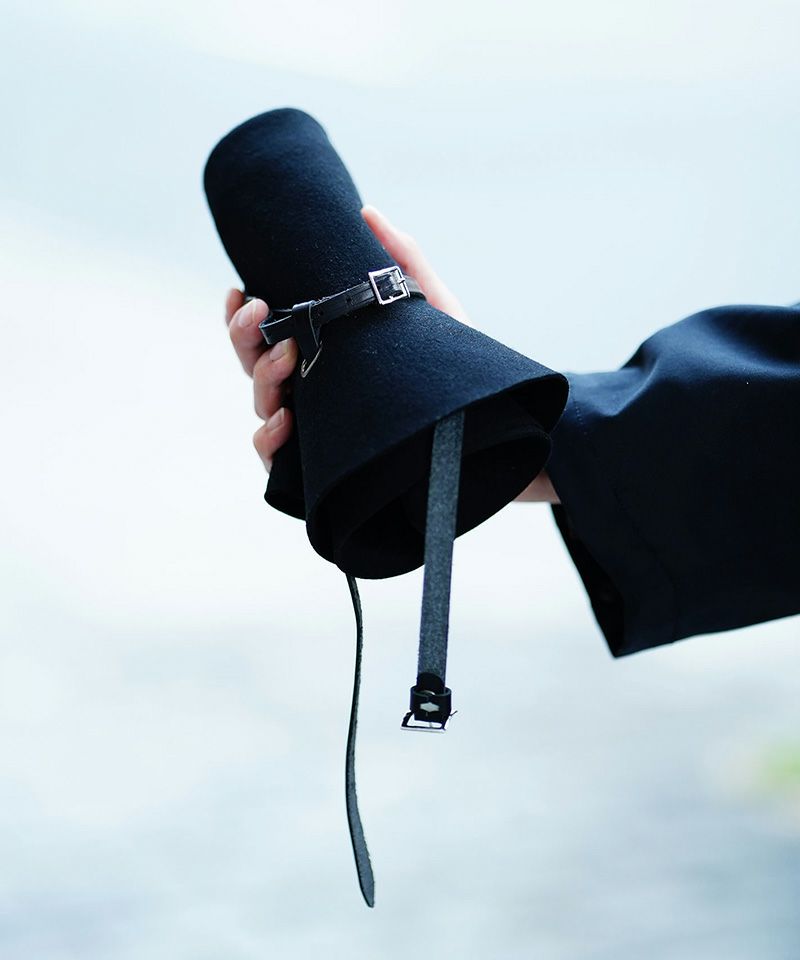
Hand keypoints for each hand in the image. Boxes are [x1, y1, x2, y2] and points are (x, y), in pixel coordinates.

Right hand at [225, 204, 557, 503]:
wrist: (491, 423)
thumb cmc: (456, 369)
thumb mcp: (434, 309)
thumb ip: (403, 260)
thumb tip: (368, 212)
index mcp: (328, 353)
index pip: (270, 333)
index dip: (244, 314)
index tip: (242, 289)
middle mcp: (315, 390)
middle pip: (255, 365)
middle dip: (245, 336)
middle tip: (261, 313)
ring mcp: (318, 428)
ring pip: (262, 405)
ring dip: (262, 380)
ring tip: (287, 361)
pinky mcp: (328, 465)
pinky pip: (279, 460)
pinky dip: (269, 441)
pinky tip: (283, 423)